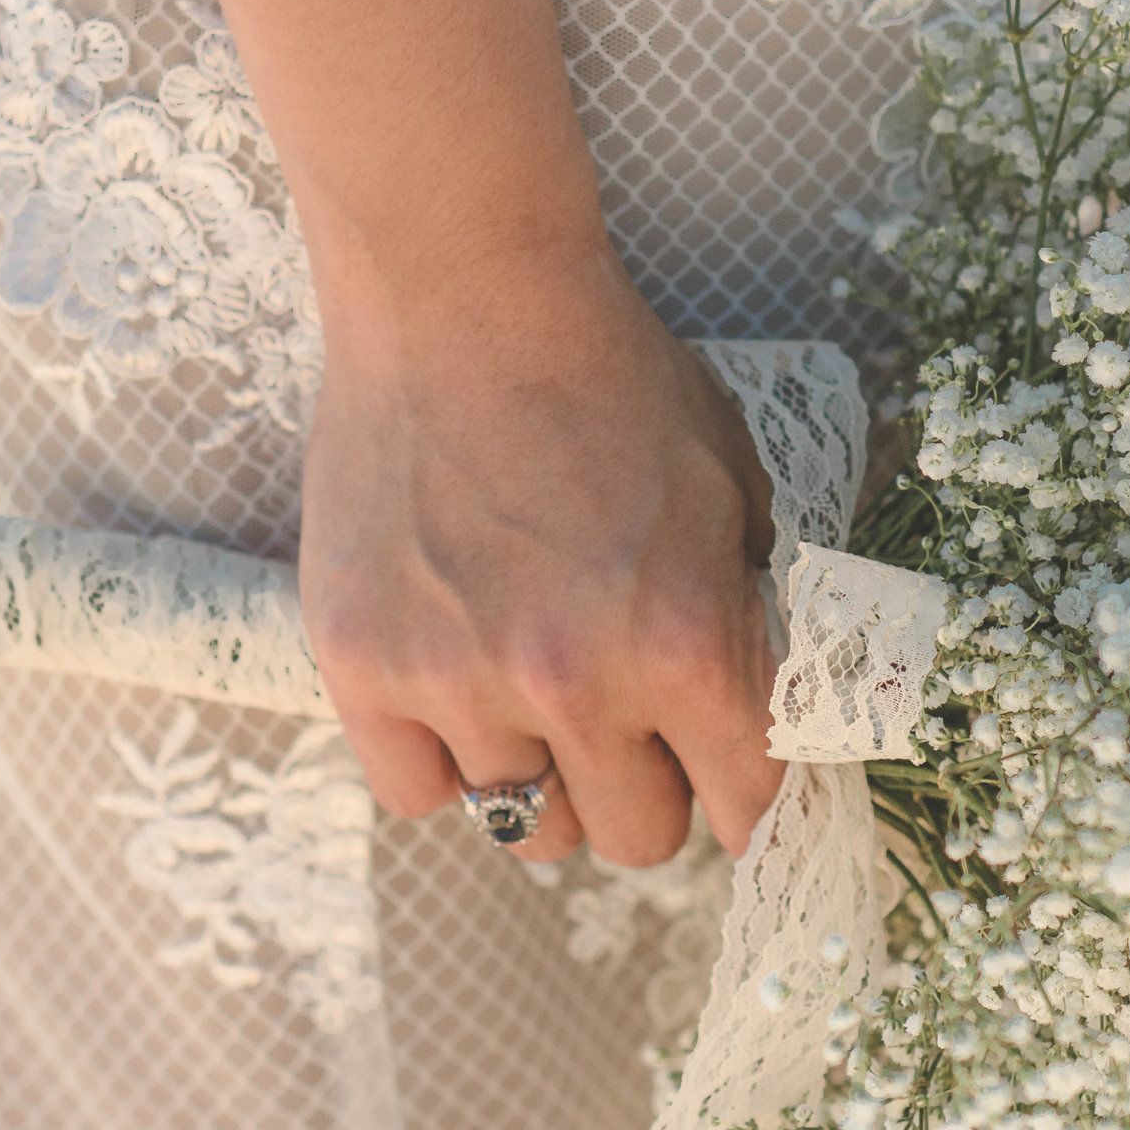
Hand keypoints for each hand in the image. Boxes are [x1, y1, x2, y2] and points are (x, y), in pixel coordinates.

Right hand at [296, 247, 781, 867]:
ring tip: (541, 701)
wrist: (464, 292)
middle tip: (633, 722)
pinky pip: (417, 795)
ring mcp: (459, 680)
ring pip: (528, 828)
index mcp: (687, 639)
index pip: (750, 806)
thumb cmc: (610, 375)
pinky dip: (445, 764)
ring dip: (549, 779)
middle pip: (637, 837)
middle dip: (650, 786)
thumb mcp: (730, 483)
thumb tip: (765, 712)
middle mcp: (575, 681)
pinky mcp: (363, 666)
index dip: (752, 798)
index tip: (733, 785)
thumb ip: (751, 611)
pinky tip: (460, 693)